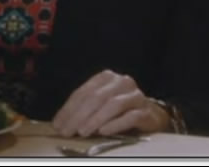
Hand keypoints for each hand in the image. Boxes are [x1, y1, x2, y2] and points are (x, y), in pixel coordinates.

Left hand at [52, 70, 168, 136]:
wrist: (151, 114)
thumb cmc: (120, 109)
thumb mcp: (100, 103)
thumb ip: (83, 108)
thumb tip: (60, 123)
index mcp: (106, 77)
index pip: (83, 92)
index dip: (68, 109)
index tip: (58, 124)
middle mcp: (121, 82)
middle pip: (96, 98)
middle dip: (79, 115)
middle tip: (67, 131)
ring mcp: (135, 96)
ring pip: (112, 105)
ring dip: (95, 119)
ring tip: (83, 131)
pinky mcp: (146, 111)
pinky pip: (129, 117)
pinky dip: (115, 124)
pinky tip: (103, 131)